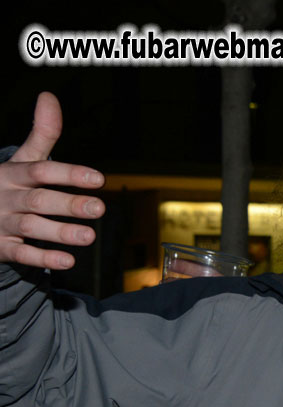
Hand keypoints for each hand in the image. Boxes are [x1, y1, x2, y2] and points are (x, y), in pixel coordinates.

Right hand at [0, 92, 104, 268]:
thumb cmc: (9, 183)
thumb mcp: (22, 159)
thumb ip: (42, 134)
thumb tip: (49, 97)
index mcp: (13, 173)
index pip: (40, 171)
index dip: (68, 173)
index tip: (97, 178)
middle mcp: (7, 197)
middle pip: (38, 200)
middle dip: (68, 204)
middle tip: (99, 208)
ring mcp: (3, 223)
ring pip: (30, 227)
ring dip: (60, 232)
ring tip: (89, 236)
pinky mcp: (2, 247)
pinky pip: (22, 254)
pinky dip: (43, 257)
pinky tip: (67, 260)